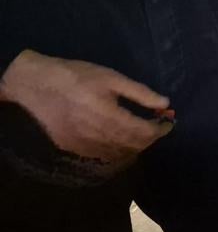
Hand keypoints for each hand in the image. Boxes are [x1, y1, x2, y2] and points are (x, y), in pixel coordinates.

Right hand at [0, 51, 172, 163]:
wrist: (35, 85)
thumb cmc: (76, 77)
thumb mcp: (111, 78)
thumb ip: (140, 93)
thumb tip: (165, 103)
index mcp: (112, 118)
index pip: (146, 132)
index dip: (161, 129)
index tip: (169, 122)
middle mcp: (101, 137)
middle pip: (136, 146)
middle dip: (151, 137)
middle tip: (157, 126)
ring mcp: (87, 146)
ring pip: (121, 153)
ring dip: (136, 145)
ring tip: (142, 131)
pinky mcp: (75, 149)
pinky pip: (104, 154)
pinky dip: (118, 149)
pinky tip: (120, 138)